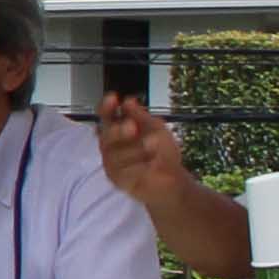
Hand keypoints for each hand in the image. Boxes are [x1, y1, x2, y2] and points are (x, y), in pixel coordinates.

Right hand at [93, 90, 192, 211]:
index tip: (113, 99)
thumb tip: (128, 101)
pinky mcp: (117, 179)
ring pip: (114, 154)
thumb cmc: (162, 152)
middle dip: (118, 130)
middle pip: (106, 135)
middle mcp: (111, 145)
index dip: (106, 107)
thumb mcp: (156, 128)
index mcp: (118, 129)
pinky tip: (151, 164)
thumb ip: (141, 116)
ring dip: (135, 148)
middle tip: (132, 126)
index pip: (106, 115)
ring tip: (153, 144)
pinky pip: (123, 170)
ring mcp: (112, 163)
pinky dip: (139, 166)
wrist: (173, 178)